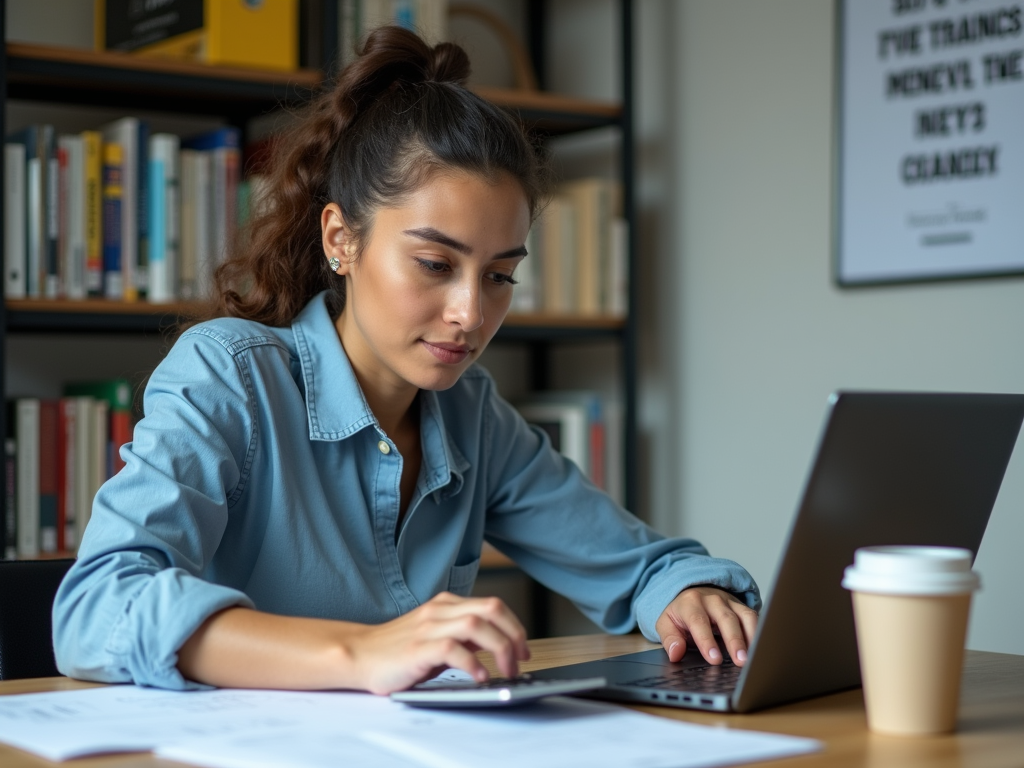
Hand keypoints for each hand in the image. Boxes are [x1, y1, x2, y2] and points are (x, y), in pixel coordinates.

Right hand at [347, 592, 529, 694]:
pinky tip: (479, 677)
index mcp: (446, 605)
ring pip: (476, 625)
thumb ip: (464, 636)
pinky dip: (471, 663)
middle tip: (521, 660)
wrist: (359, 655)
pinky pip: (452, 649)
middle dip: (514, 634)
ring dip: (499, 648)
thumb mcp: (437, 636)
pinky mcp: (417, 648)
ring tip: (505, 671)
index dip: (515, 626)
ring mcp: (428, 627)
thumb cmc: (398, 650)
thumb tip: (497, 643)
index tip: (523, 649)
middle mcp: (440, 610)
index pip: (493, 605)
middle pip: (491, 608)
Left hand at [654, 586, 757, 666]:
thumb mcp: (666, 622)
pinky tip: (759, 649)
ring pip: (744, 616)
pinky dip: (758, 632)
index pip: (699, 621)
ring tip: (753, 658)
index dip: (706, 641)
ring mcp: (729, 602)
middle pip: (726, 619)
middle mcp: (712, 600)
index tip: (714, 659)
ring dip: (751, 637)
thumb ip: (670, 638)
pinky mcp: (741, 606)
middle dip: (734, 641)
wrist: (691, 591)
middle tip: (740, 662)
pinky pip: (753, 617)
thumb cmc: (680, 612)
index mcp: (691, 603)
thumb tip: (675, 653)